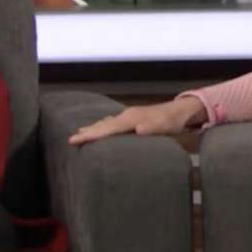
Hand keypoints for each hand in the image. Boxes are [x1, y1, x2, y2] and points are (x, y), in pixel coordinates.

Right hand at [67, 97, 205, 145]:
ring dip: (94, 129)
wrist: (181, 111)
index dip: (90, 135)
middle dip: (87, 132)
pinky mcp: (132, 119)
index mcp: (130, 119)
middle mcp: (126, 115)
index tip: (74, 140)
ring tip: (80, 134)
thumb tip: (138, 130)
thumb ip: (151, 129)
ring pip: (106, 123)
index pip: (106, 129)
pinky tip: (101, 128)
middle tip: (70, 140)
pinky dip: (103, 126)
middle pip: (103, 125)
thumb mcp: (163, 126)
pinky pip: (113, 123)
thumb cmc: (171, 121)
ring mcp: (129, 116)